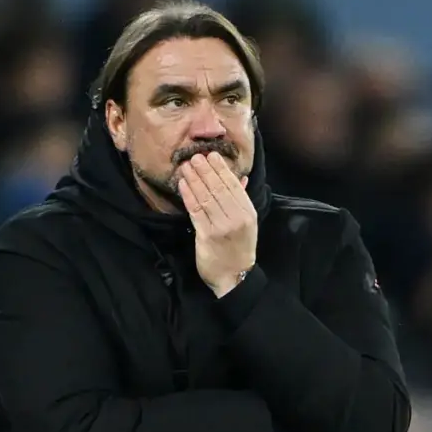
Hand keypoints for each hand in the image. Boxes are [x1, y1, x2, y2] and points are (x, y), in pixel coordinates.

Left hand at [179, 152, 257, 296]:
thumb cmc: (238, 248)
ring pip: (205, 197)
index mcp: (248, 213)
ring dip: (194, 179)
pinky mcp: (206, 235)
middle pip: (218, 188)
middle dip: (205, 170)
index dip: (221, 169)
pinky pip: (195, 211)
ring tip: (186, 166)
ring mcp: (221, 226)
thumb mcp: (247, 223)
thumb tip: (240, 178)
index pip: (233, 185)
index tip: (212, 155)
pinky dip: (188, 196)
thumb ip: (241, 200)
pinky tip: (183, 185)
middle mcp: (236, 218)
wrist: (233, 276)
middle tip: (194, 156)